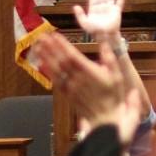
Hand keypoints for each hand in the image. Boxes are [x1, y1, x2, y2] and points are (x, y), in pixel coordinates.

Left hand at [32, 32, 140, 146]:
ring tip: (38, 46)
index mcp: (90, 73)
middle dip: (51, 48)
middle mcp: (78, 79)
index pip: (73, 56)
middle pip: (61, 61)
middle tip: (41, 36)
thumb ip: (109, 58)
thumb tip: (104, 41)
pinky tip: (42, 64)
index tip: (55, 35)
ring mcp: (71, 88)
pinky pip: (56, 82)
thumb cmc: (114, 97)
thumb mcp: (117, 75)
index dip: (63, 46)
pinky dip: (48, 72)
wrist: (106, 120)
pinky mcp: (67, 95)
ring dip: (46, 58)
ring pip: (56, 70)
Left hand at [73, 0, 126, 42]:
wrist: (106, 35)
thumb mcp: (84, 23)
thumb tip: (75, 6)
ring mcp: (110, 10)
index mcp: (94, 11)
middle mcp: (102, 9)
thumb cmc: (95, 31)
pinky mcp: (117, 11)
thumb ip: (80, 15)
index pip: (94, 0)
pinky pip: (120, 2)